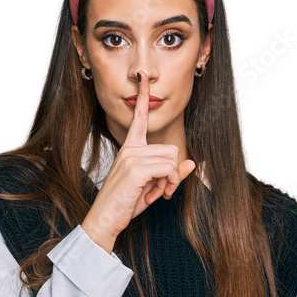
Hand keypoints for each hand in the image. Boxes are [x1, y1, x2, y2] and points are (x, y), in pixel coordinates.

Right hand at [80, 70, 196, 251]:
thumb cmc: (124, 203)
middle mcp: (130, 148)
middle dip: (173, 173)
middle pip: (171, 149)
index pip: (138, 117)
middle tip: (160, 191)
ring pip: (172, 159)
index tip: (143, 77)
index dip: (142, 96)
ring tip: (155, 194)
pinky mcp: (135, 168)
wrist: (105, 219)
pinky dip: (168, 184)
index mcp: (130, 148)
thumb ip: (171, 174)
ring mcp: (131, 157)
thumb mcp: (152, 187)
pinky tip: (154, 196)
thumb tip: (192, 163)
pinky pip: (168, 169)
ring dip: (171, 181)